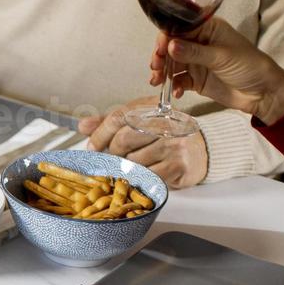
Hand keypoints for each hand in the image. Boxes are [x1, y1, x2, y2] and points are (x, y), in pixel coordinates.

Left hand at [78, 97, 208, 187]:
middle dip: (113, 152)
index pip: (119, 117)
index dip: (100, 134)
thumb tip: (83, 125)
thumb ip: (110, 124)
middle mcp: (166, 123)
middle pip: (123, 140)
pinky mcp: (178, 164)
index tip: (92, 147)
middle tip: (115, 157)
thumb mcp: (138, 123)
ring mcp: (174, 143)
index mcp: (153, 108)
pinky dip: (141, 177)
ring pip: (133, 161)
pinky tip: (146, 172)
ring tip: (135, 163)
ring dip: (127, 166)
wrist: (201, 150)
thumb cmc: (164, 137)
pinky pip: (147, 175)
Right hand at [148, 17, 283, 126]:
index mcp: (208, 29)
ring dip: (162, 73)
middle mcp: (199, 43)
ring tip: (157, 82)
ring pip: (171, 65)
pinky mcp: (196, 80)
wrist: (262, 93)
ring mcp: (196, 63)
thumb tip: (169, 46)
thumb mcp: (221, 57)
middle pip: (171, 47)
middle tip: (155, 69)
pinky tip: (177, 93)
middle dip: (160, 57)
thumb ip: (194, 52)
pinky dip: (173, 87)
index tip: (159, 52)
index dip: (166, 38)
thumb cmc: (248, 66)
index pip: (180, 28)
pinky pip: (178, 81)